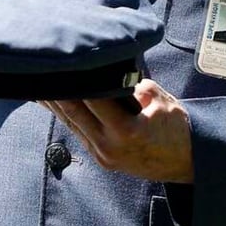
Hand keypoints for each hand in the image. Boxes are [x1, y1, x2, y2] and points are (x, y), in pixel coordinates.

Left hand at [42, 79, 193, 182]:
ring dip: (55, 104)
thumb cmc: (177, 130)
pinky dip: (67, 116)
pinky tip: (55, 102)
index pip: (92, 99)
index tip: (65, 62)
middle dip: (57, 90)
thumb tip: (113, 76)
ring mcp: (102, 155)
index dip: (77, 80)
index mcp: (127, 130)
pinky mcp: (101, 158)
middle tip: (42, 68)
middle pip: (73, 113)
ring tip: (38, 82)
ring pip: (71, 124)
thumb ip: (134, 87)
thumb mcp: (162, 101)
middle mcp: (109, 145)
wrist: (187, 163)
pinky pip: (78, 132)